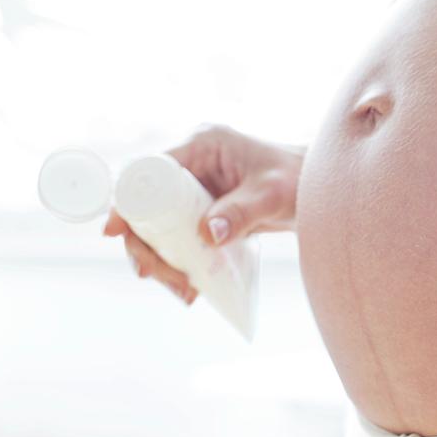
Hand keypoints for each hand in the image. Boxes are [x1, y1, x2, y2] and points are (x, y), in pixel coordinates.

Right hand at [102, 124, 304, 303]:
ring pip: (162, 226)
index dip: (128, 200)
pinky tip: (192, 287)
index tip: (116, 231)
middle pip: (148, 205)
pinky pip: (182, 237)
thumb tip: (207, 234)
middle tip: (153, 275)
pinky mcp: (206, 212)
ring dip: (164, 260)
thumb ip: (241, 212)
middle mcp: (194, 165)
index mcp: (201, 145)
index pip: (149, 171)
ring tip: (184, 291)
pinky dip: (182, 262)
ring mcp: (198, 190)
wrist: (320, 191)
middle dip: (145, 244)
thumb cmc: (300, 179)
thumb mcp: (271, 195)